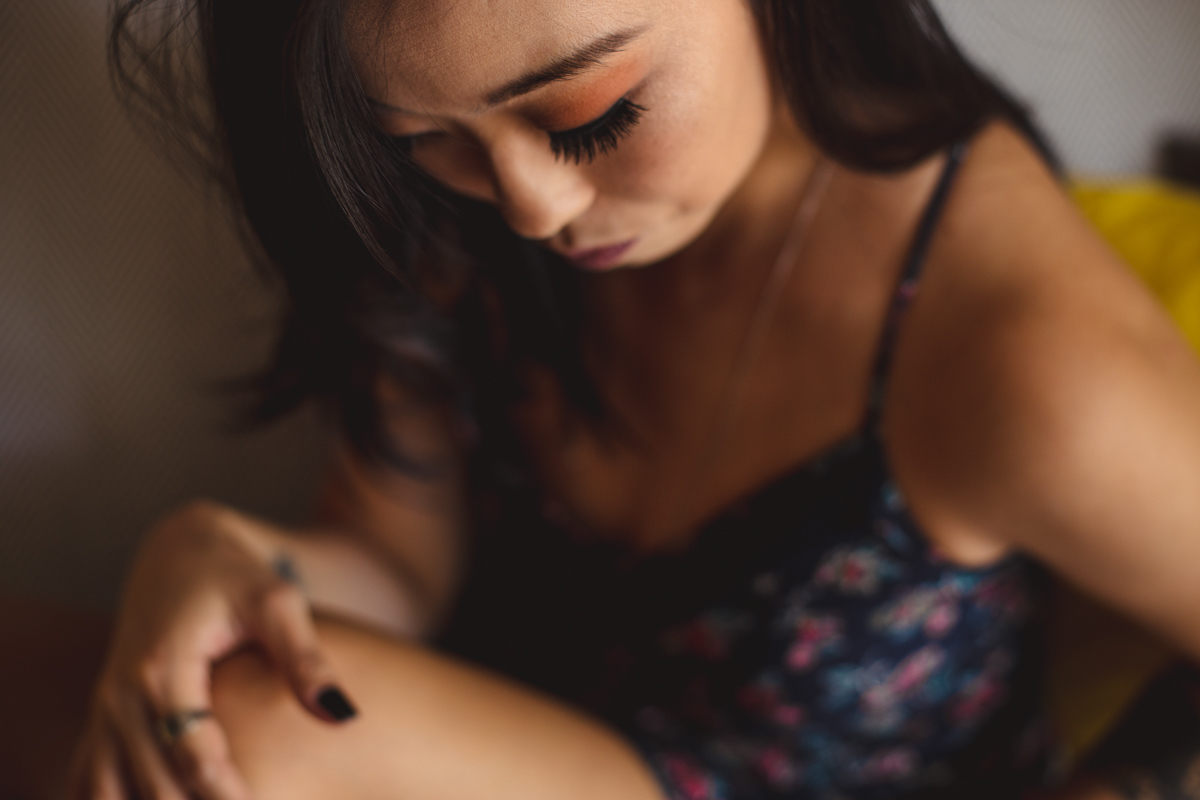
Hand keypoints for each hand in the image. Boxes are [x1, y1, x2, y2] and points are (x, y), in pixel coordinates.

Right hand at [68, 500, 357, 799]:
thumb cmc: (238, 575)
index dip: (228, 794)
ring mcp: (104, 710)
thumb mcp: (279, 604)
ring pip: (108, 792)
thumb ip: (306, 659)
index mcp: (162, 667)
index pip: (192, 756)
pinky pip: (90, 781)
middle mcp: (120, 695)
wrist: (181, 551)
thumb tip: (342, 714)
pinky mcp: (101, 719)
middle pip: (153, 785)